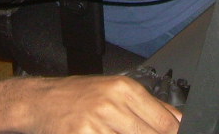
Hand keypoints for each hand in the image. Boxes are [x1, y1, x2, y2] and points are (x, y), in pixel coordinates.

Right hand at [12, 75, 180, 133]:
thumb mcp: (114, 93)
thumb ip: (149, 108)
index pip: (166, 123)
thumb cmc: (76, 97)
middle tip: (131, 132)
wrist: (38, 101)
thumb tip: (180, 122)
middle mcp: (112, 104)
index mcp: (125, 89)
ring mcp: (96, 123)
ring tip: (114, 133)